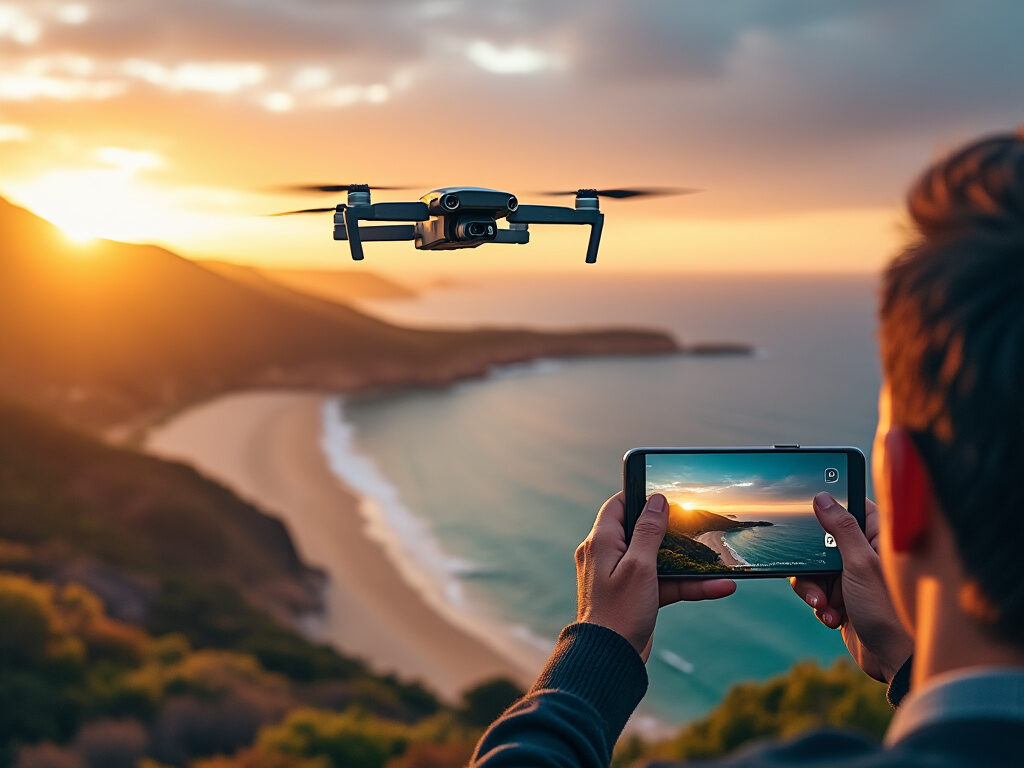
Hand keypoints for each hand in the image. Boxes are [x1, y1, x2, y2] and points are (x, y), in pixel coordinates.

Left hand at [574, 492, 735, 660]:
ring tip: (721, 561)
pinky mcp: (636, 596)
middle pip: (643, 532)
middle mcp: (608, 555)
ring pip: (659, 561)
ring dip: (689, 564)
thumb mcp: (639, 565)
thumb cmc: (618, 612)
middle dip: (673, 531)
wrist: (609, 661)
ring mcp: (622, 577)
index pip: (619, 506)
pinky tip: (720, 587)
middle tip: (697, 523)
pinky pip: (663, 583)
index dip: (641, 496)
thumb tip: (657, 500)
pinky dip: (688, 585)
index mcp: (601, 542)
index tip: (665, 493)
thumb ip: (648, 531)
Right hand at [790, 493, 912, 682]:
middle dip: (811, 561)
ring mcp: (853, 577)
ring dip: (813, 588)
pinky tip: (833, 618)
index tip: (806, 509)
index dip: (828, 507)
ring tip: (824, 605)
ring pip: (815, 568)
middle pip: (821, 540)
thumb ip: (841, 528)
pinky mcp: (844, 599)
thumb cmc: (889, 609)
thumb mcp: (860, 563)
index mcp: (877, 536)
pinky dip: (820, 605)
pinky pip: (818, 592)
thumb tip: (822, 497)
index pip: (848, 507)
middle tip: (814, 573)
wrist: (895, 660)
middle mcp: (864, 553)